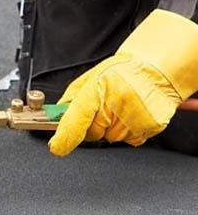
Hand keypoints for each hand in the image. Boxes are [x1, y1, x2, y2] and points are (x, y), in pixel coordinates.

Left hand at [49, 9, 197, 155]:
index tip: (57, 146)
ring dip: (113, 127)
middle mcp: (117, 103)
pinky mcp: (150, 125)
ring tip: (123, 107)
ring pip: (111, 137)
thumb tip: (57, 118)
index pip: (77, 119)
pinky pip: (130, 139)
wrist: (156, 68)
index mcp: (99, 88)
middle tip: (105, 107)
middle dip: (93, 125)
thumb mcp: (91, 79)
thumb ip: (72, 99)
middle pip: (92, 133)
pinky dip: (129, 130)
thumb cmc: (122, 71)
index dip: (65, 136)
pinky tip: (133, 113)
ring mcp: (135, 116)